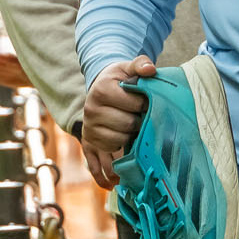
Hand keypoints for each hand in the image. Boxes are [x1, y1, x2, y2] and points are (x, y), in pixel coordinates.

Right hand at [82, 56, 154, 187]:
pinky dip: (108, 169)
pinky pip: (97, 163)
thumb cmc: (119, 80)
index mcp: (102, 90)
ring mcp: (89, 130)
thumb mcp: (128, 68)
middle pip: (126, 126)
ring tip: (131, 132)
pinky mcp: (88, 145)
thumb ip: (140, 64)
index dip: (145, 106)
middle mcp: (91, 111)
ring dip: (129, 141)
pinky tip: (116, 174)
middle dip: (138, 124)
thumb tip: (150, 69)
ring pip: (116, 144)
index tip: (146, 104)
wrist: (100, 89)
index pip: (134, 105)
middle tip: (140, 119)